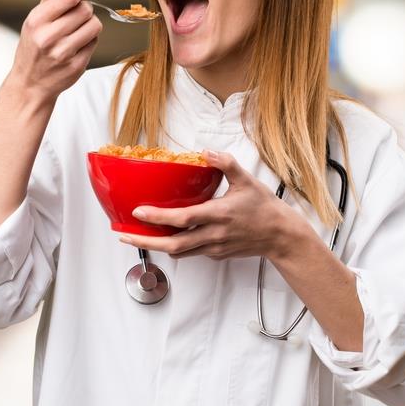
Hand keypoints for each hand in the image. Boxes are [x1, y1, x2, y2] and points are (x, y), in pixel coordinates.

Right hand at [9, 0, 101, 101]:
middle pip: (85, 10)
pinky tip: (77, 44)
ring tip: (78, 28)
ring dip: (90, 24)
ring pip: (94, 25)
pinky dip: (89, 40)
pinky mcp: (76, 66)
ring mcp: (63, 53)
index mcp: (37, 21)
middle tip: (78, 13)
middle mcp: (48, 37)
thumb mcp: (35, 20)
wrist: (30, 84)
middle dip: (85, 8)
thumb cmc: (33, 47)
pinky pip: (94, 42)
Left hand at [119, 150, 306, 261]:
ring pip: (179, 252)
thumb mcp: (247, 180)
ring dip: (155, 246)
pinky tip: (163, 236)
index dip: (158, 217)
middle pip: (172, 245)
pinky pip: (190, 251)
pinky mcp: (215, 254)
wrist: (281, 236)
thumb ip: (226, 163)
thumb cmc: (264, 207)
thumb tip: (206, 151)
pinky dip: (173, 245)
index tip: (138, 212)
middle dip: (145, 242)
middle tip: (124, 235)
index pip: (182, 219)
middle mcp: (213, 235)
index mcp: (219, 215)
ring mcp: (213, 248)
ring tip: (135, 237)